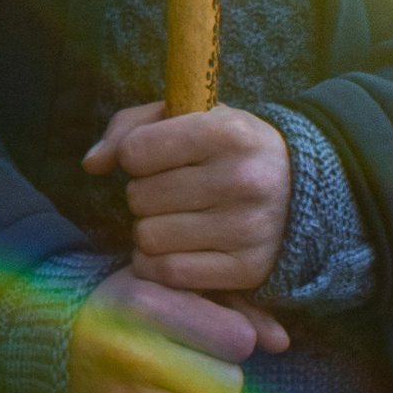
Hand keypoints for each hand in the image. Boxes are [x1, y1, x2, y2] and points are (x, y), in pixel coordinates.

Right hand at [67, 267, 289, 392]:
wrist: (53, 334)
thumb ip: (234, 305)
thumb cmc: (129, 304)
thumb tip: (281, 342)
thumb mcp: (175, 285)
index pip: (235, 339)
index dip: (238, 339)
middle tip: (210, 368)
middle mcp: (130, 354)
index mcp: (146, 307)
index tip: (222, 337)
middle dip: (229, 378)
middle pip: (227, 384)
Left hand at [83, 99, 291, 295]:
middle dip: (145, 195)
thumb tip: (92, 164)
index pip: (136, 151)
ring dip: (151, 231)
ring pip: (149, 238)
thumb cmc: (229, 149)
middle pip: (139, 198)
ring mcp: (248, 228)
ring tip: (177, 218)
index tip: (157, 158)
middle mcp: (242, 179)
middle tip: (173, 192)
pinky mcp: (248, 269)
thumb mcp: (192, 118)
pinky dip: (160, 264)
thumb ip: (131, 128)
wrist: (300, 188)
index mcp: (228, 132)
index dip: (136, 156)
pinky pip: (170, 273)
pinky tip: (178, 247)